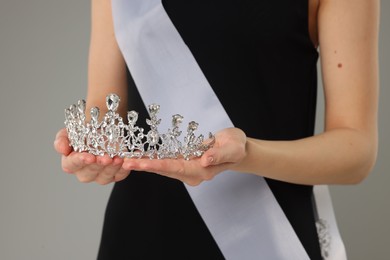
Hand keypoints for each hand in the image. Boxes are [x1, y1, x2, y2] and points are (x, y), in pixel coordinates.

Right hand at [53, 128, 129, 184]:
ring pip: (105, 176)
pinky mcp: (115, 174)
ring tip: (117, 158)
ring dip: (112, 168)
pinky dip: (124, 169)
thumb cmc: (84, 132)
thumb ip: (62, 140)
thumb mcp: (70, 132)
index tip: (89, 157)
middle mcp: (85, 172)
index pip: (72, 165)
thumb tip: (61, 149)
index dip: (80, 161)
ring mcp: (100, 175)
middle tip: (105, 158)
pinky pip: (120, 175)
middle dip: (98, 165)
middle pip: (90, 173)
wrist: (102, 127)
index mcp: (71, 163)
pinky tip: (126, 161)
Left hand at [122, 127, 246, 185]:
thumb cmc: (236, 146)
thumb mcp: (232, 148)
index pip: (176, 168)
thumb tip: (204, 160)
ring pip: (163, 167)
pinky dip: (152, 160)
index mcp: (201, 171)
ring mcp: (187, 169)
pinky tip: (140, 157)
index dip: (157, 165)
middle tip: (125, 162)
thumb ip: (218, 155)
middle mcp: (192, 173)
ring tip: (127, 160)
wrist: (237, 148)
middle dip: (144, 166)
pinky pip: (166, 162)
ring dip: (145, 164)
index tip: (141, 164)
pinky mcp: (184, 163)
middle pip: (165, 170)